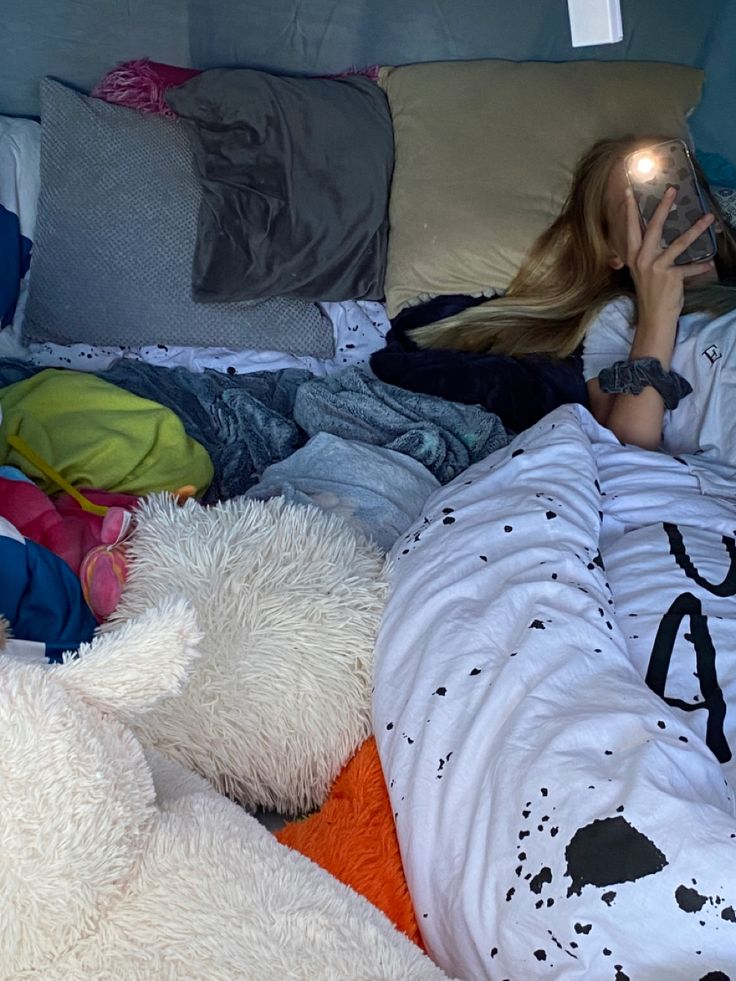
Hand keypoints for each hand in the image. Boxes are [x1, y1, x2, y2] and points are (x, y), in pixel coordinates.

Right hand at [625, 185, 714, 326]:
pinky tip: (709, 263)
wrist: (654, 316)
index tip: (629, 192)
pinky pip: (689, 267)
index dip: (629, 210)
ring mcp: (656, 267)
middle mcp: (642, 259)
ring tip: (708, 217)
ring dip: (696, 229)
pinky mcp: (671, 276)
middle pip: (653, 228)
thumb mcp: (642, 271)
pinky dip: (700, 266)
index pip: (630, 229)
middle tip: (671, 190)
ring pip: (679, 243)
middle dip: (663, 207)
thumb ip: (646, 253)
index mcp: (633, 256)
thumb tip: (657, 234)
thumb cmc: (649, 292)